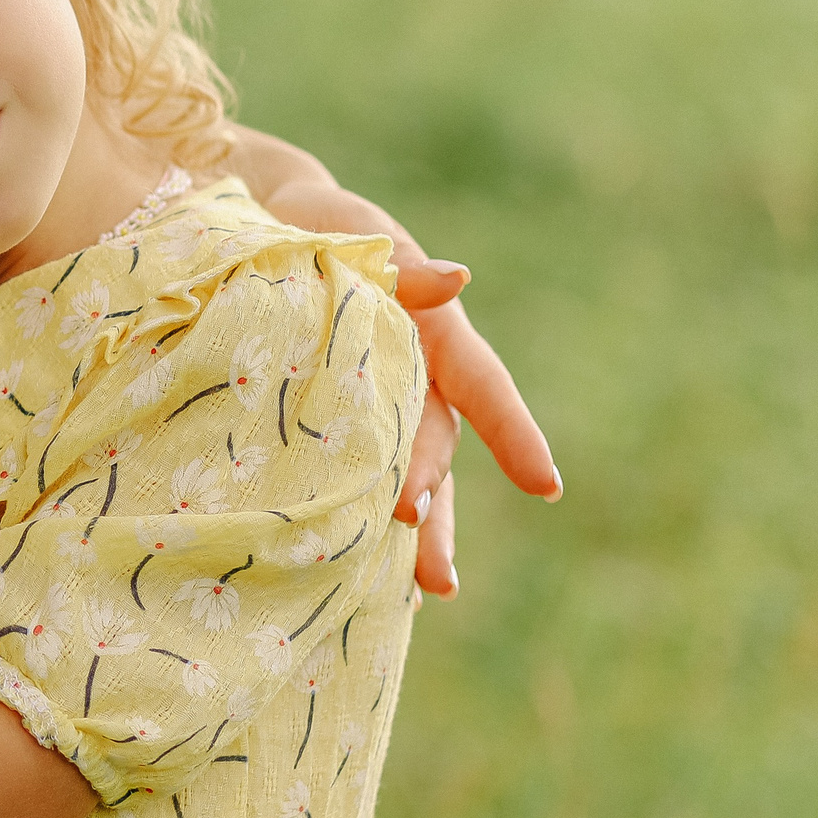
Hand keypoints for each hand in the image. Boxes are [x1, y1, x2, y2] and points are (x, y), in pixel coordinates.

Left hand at [262, 179, 561, 597]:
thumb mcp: (358, 233)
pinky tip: (360, 576)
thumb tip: (456, 279)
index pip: (484, 387)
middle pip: (436, 447)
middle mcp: (417, 382)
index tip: (545, 484)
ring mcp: (381, 409)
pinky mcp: (334, 425)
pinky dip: (359, 524)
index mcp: (433, 334)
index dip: (514, 434)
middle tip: (409, 524)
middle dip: (427, 488)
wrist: (272, 231)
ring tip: (430, 588)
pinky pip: (353, 480)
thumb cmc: (327, 228)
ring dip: (416, 531)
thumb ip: (402, 264)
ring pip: (408, 479)